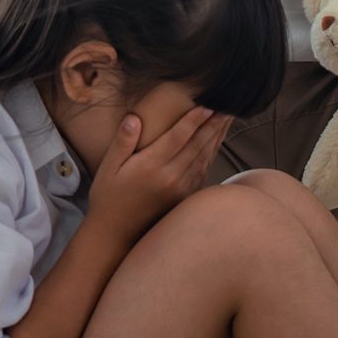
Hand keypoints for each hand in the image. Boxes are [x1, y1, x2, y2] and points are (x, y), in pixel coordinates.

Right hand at [89, 107, 233, 244]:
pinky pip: (203, 171)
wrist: (116, 233)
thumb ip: (123, 141)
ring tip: (227, 119)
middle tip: (228, 106)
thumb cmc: (109, 196)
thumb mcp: (109, 167)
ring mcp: (181, 189)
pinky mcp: (185, 197)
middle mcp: (170, 177)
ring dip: (217, 137)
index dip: (194, 119)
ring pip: (205, 157)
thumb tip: (134, 117)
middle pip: (198, 145)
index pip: (179, 137)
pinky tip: (216, 143)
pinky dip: (212, 154)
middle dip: (213, 124)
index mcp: (151, 166)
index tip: (208, 104)